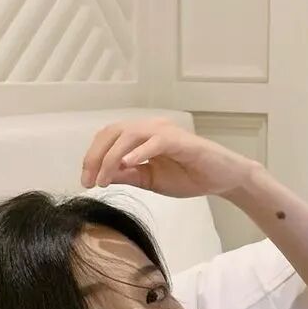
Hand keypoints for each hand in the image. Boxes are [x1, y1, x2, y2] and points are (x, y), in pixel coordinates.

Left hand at [79, 118, 254, 198]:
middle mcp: (150, 127)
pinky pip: (155, 141)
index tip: (86, 181)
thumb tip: (103, 176)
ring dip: (112, 157)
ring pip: (129, 135)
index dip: (92, 157)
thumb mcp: (150, 180)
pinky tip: (128, 165)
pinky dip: (139, 152)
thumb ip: (128, 175)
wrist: (221, 179)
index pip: (108, 137)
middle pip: (113, 132)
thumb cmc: (188, 176)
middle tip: (90, 181)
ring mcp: (165, 131)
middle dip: (96, 156)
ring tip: (105, 179)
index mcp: (141, 135)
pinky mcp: (180, 140)